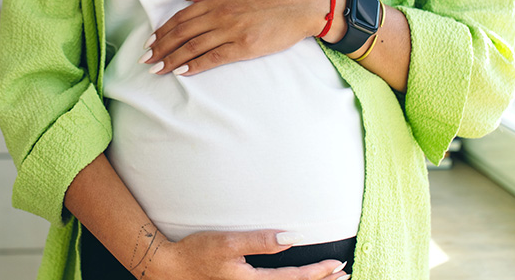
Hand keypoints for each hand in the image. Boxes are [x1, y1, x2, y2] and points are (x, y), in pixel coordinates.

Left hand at [140, 0, 328, 75]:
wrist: (305, 3)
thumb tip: (192, 0)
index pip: (182, 17)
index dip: (163, 30)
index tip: (151, 41)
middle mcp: (221, 15)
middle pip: (182, 34)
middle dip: (161, 47)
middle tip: (146, 60)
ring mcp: (232, 31)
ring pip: (193, 47)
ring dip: (171, 59)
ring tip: (157, 69)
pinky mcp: (245, 47)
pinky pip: (214, 58)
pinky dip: (195, 65)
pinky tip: (181, 71)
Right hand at [147, 229, 349, 279]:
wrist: (170, 267)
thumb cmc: (195, 253)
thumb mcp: (227, 242)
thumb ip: (260, 241)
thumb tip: (290, 238)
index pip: (294, 279)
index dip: (317, 273)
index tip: (337, 265)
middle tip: (344, 275)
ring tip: (330, 278)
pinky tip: (295, 278)